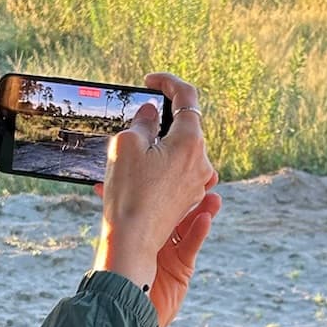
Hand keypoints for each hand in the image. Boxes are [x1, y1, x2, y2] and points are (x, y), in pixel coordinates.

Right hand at [93, 72, 219, 326]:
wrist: (131, 245)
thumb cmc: (128, 194)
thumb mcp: (127, 145)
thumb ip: (142, 121)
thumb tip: (152, 113)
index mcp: (191, 142)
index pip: (187, 97)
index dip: (168, 82)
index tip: (150, 81)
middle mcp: (201, 162)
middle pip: (182, 127)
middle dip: (158, 120)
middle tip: (132, 122)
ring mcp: (197, 183)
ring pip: (176, 151)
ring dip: (154, 147)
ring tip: (124, 156)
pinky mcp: (187, 200)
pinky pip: (172, 173)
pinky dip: (154, 167)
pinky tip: (129, 176)